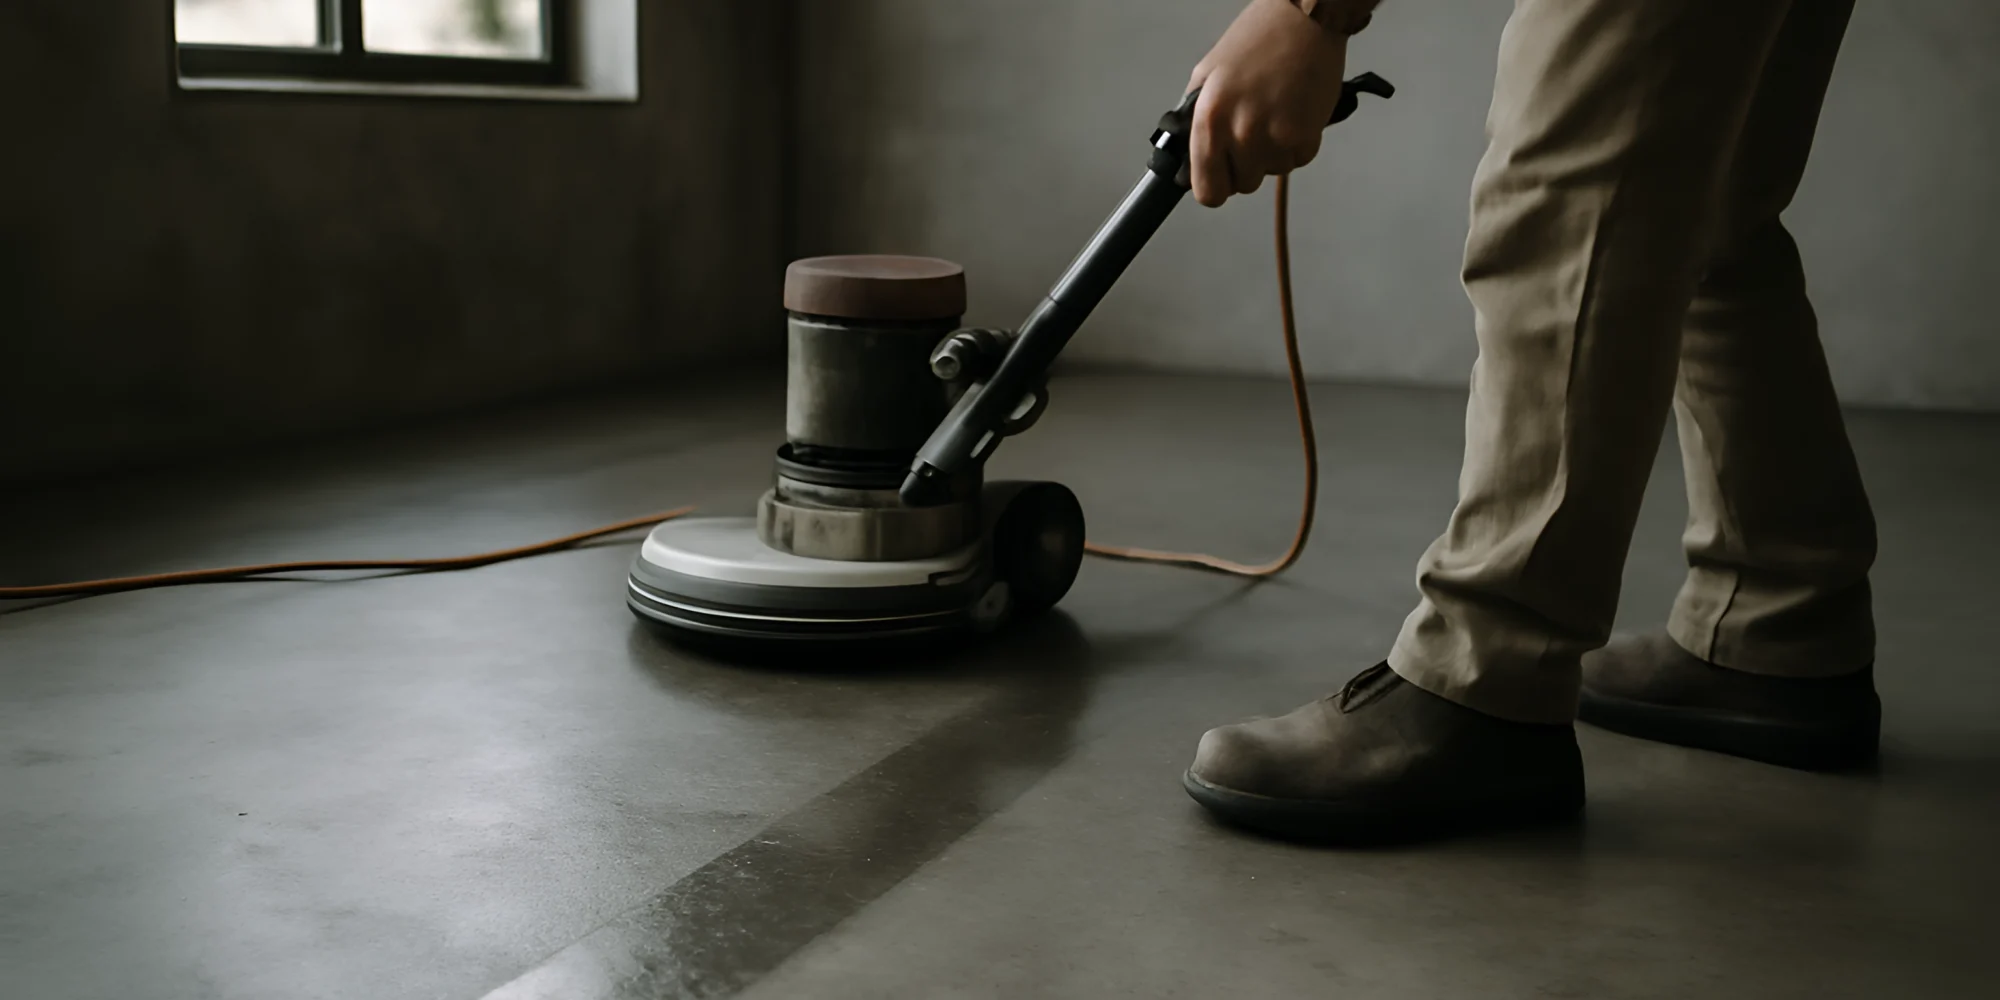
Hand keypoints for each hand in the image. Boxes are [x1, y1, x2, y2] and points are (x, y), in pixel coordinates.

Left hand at [1186, 0, 1350, 207]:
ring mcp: (1277, 138)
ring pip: (1271, 172)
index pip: (1208, 191)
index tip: (1218, 176)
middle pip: (1243, 185)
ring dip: (1272, 153)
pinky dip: (1296, 145)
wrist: (1305, 20)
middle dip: (1245, 165)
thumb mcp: (1207, 73)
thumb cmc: (1257, 38)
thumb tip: (1190, 153)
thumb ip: (1196, 117)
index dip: (1214, 186)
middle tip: (1251, 131)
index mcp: (1211, 119)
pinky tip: (1292, 114)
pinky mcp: (1307, 137)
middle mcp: (1242, 134)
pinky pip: (1298, 160)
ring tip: (1273, 115)